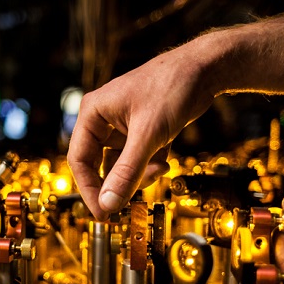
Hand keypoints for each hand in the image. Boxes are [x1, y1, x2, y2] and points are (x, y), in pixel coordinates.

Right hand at [66, 37, 218, 220]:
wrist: (204, 69)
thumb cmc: (171, 89)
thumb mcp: (148, 135)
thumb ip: (126, 172)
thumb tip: (108, 204)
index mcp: (93, 114)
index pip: (79, 160)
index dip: (89, 190)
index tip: (103, 213)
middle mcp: (103, 120)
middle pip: (99, 166)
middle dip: (120, 182)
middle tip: (130, 203)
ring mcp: (123, 126)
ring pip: (121, 166)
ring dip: (139, 174)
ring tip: (159, 167)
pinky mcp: (141, 131)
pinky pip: (138, 160)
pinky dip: (151, 165)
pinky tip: (165, 158)